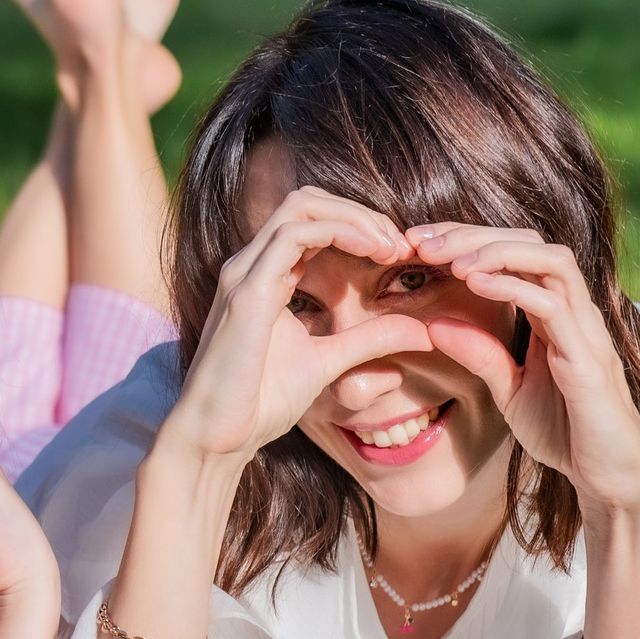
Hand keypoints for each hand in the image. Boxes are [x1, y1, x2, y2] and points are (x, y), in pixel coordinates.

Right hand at [166, 187, 432, 460]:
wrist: (217, 437)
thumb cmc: (260, 404)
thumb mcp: (329, 363)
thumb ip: (370, 340)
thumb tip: (422, 333)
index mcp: (265, 276)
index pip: (312, 222)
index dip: (360, 226)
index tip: (399, 256)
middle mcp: (251, 264)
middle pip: (307, 201)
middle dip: (360, 213)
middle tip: (399, 246)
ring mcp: (245, 273)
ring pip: (301, 207)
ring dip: (355, 218)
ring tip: (390, 248)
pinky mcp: (247, 290)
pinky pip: (294, 235)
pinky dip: (340, 232)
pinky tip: (371, 253)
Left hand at [410, 223, 639, 512]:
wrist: (608, 477)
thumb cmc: (564, 431)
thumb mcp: (508, 389)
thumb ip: (479, 354)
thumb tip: (433, 324)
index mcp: (554, 313)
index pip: (514, 252)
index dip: (466, 240)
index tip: (417, 245)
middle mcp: (575, 311)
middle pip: (530, 241)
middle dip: (472, 234)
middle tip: (420, 241)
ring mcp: (586, 330)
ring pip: (550, 259)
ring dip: (495, 250)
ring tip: (448, 259)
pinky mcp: (589, 358)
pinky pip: (554, 305)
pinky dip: (513, 286)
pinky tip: (474, 283)